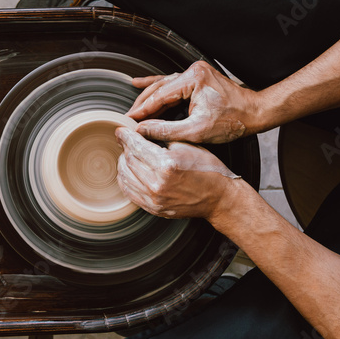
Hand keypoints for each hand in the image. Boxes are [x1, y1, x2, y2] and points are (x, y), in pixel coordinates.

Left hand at [115, 127, 240, 218]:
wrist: (218, 198)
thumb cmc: (207, 169)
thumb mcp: (187, 144)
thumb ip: (161, 136)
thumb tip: (140, 129)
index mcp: (166, 164)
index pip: (135, 146)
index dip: (125, 136)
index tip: (121, 131)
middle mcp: (157, 183)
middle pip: (127, 161)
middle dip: (125, 148)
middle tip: (127, 142)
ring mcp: (154, 199)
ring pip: (125, 177)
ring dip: (123, 164)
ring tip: (129, 156)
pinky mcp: (153, 208)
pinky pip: (130, 193)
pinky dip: (126, 180)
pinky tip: (131, 172)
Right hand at [127, 61, 261, 143]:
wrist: (254, 113)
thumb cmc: (232, 121)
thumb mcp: (197, 131)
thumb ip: (167, 130)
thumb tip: (143, 130)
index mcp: (193, 79)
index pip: (160, 95)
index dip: (142, 110)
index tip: (128, 120)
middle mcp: (193, 71)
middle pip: (159, 88)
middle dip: (142, 103)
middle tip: (127, 118)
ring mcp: (195, 73)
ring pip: (164, 85)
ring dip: (148, 98)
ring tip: (132, 107)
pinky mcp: (197, 79)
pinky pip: (172, 83)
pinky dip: (157, 87)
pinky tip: (140, 83)